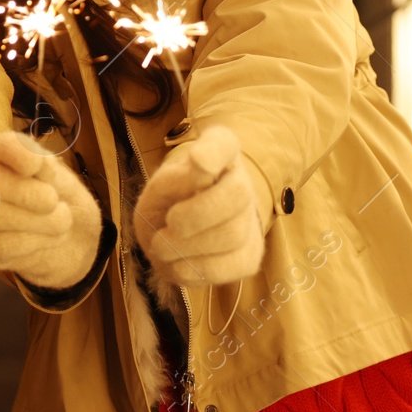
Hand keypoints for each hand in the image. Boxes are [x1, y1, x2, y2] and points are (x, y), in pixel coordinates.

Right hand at [0, 132, 103, 289]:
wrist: (77, 244)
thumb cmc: (66, 203)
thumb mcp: (64, 180)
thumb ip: (46, 166)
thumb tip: (32, 160)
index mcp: (3, 157)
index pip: (3, 146)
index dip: (20, 154)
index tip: (38, 167)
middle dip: (29, 193)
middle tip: (53, 201)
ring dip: (40, 221)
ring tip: (61, 221)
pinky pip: (0, 246)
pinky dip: (32, 243)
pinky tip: (46, 240)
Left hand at [133, 124, 264, 285]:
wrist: (170, 237)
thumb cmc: (167, 204)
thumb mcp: (161, 188)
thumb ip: (178, 179)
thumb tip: (203, 166)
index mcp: (217, 157)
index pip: (224, 142)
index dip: (214, 151)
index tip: (197, 160)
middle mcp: (241, 183)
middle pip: (237, 195)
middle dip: (195, 215)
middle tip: (169, 223)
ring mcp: (250, 222)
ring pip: (232, 234)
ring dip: (187, 246)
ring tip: (161, 246)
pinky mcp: (249, 257)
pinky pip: (230, 266)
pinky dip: (196, 268)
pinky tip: (177, 263)